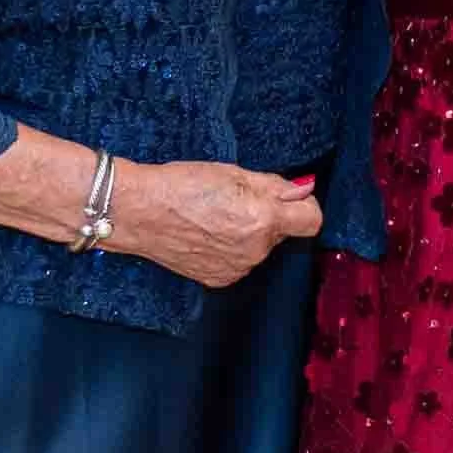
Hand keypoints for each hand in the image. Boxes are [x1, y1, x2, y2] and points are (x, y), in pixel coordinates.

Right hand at [107, 159, 322, 287]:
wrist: (140, 212)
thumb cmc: (182, 184)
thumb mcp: (234, 173)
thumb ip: (275, 185)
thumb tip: (305, 190)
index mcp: (263, 220)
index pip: (312, 221)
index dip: (303, 205)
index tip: (289, 197)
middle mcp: (255, 250)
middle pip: (282, 232)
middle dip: (269, 216)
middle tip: (236, 199)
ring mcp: (237, 268)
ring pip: (260, 247)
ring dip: (249, 232)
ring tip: (215, 215)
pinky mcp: (220, 279)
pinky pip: (239, 261)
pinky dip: (230, 248)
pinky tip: (206, 233)